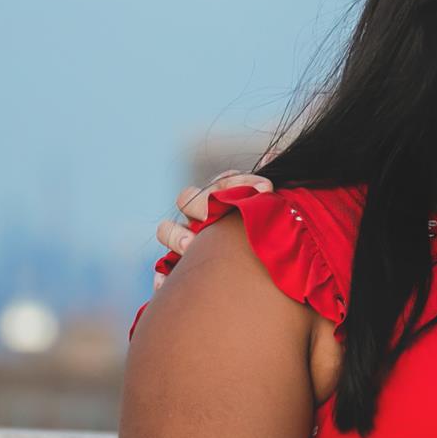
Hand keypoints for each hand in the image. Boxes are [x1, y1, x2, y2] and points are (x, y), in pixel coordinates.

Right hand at [152, 171, 274, 289]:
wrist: (252, 278)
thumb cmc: (261, 236)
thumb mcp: (267, 212)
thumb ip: (264, 188)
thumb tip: (274, 153)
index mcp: (222, 197)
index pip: (225, 180)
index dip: (242, 181)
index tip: (266, 188)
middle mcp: (199, 216)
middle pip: (188, 199)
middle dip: (200, 204)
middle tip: (213, 214)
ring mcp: (185, 241)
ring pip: (167, 230)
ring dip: (176, 235)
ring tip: (191, 245)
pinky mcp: (177, 269)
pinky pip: (163, 271)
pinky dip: (162, 276)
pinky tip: (166, 284)